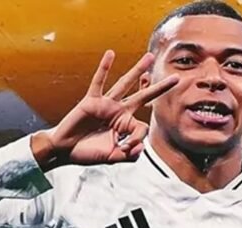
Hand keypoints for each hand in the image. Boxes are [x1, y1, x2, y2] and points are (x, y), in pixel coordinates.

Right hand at [37, 50, 178, 165]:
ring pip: (125, 84)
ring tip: (149, 56)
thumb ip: (129, 156)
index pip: (143, 127)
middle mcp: (118, 112)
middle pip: (143, 96)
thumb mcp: (113, 158)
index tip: (127, 148)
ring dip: (137, 70)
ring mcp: (106, 105)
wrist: (65, 151)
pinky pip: (99, 82)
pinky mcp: (91, 101)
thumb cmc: (88, 153)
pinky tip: (110, 54)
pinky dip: (104, 68)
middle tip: (176, 78)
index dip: (138, 139)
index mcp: (125, 126)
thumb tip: (140, 147)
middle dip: (159, 88)